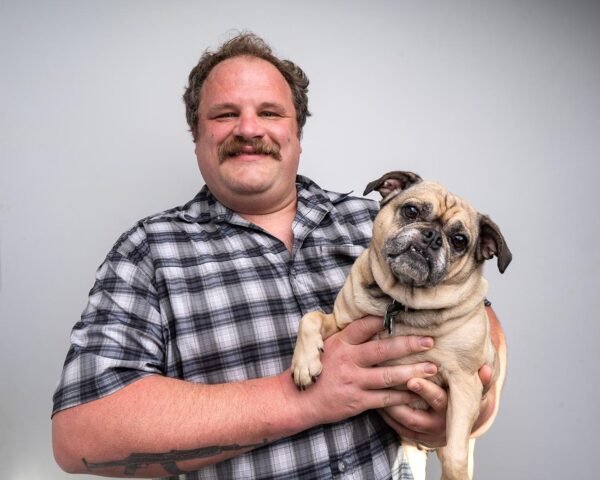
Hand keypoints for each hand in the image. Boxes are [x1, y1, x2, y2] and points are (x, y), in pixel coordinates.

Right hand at [295, 316, 437, 426]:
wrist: (300, 399)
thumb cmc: (317, 369)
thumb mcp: (326, 345)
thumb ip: (347, 335)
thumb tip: (372, 320)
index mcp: (341, 342)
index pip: (364, 326)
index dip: (384, 319)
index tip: (404, 314)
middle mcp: (348, 359)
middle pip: (383, 350)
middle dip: (409, 344)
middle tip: (429, 341)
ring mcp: (353, 381)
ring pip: (388, 376)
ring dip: (413, 372)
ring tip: (432, 368)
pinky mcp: (357, 401)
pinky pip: (385, 399)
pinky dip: (403, 396)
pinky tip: (417, 392)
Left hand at [379, 365, 494, 447]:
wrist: (462, 423)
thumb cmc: (468, 398)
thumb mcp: (476, 389)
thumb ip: (483, 380)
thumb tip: (487, 370)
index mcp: (454, 412)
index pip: (438, 401)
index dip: (424, 390)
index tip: (411, 379)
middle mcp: (439, 426)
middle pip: (415, 417)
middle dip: (399, 401)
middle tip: (384, 385)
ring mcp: (426, 435)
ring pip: (403, 423)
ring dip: (388, 407)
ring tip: (376, 388)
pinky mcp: (416, 438)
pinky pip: (397, 428)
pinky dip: (386, 415)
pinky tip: (376, 399)